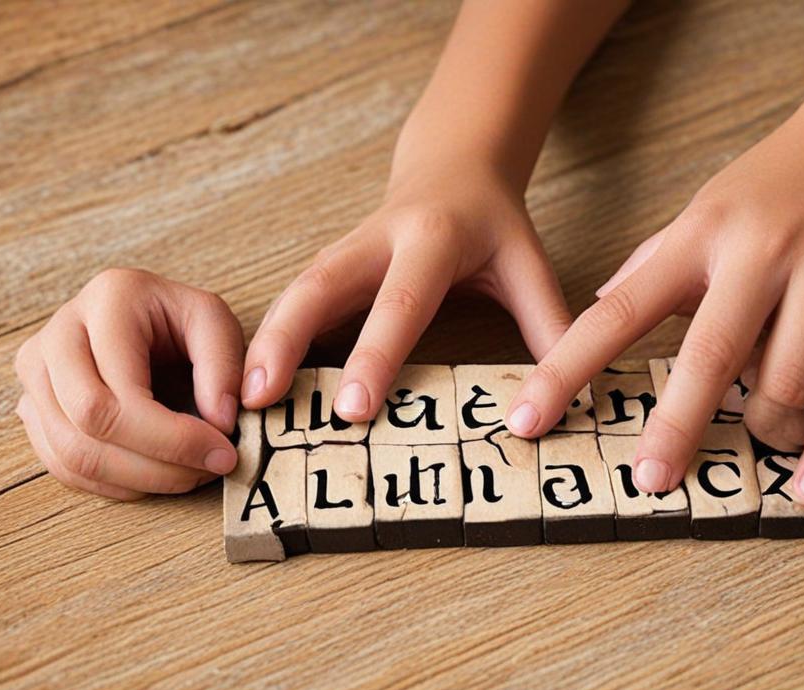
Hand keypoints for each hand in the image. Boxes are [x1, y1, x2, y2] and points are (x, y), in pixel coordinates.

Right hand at [14, 268, 244, 499]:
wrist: (148, 317)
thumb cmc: (182, 321)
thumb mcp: (217, 323)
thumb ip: (224, 368)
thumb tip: (217, 424)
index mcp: (107, 300)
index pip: (120, 395)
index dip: (174, 439)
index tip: (222, 455)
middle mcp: (59, 331)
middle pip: (87, 424)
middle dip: (154, 465)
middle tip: (204, 470)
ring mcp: (36, 369)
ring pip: (70, 453)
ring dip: (137, 480)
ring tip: (184, 474)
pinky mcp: (32, 403)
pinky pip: (60, 463)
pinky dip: (112, 483)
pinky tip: (152, 475)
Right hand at [240, 164, 571, 420]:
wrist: (456, 165)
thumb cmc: (495, 225)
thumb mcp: (530, 267)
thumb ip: (551, 330)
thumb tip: (563, 404)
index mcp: (431, 240)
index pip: (399, 303)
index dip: (374, 356)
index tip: (353, 410)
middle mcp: (376, 241)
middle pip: (318, 287)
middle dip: (285, 342)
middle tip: (257, 400)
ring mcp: (344, 251)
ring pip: (293, 292)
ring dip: (263, 344)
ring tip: (240, 401)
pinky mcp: (327, 266)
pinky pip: (293, 303)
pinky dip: (268, 342)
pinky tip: (252, 386)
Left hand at [504, 85, 803, 504]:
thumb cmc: (775, 186)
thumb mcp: (702, 211)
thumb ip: (650, 266)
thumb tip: (593, 312)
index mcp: (701, 238)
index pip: (620, 311)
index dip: (567, 368)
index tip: (527, 418)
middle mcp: (761, 258)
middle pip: (710, 355)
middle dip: (677, 425)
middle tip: (649, 479)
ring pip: (784, 385)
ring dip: (763, 430)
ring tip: (757, 437)